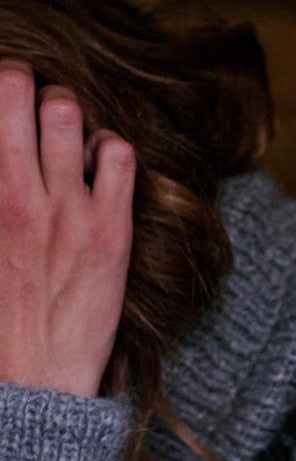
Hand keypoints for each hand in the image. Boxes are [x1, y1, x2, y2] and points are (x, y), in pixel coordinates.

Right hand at [0, 60, 134, 397]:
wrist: (34, 375)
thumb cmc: (0, 314)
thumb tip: (5, 167)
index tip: (2, 109)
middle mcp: (12, 191)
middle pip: (16, 87)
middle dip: (23, 85)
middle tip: (28, 106)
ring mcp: (63, 207)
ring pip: (65, 111)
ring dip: (66, 114)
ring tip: (65, 139)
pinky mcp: (110, 230)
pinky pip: (118, 154)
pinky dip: (110, 148)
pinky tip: (102, 168)